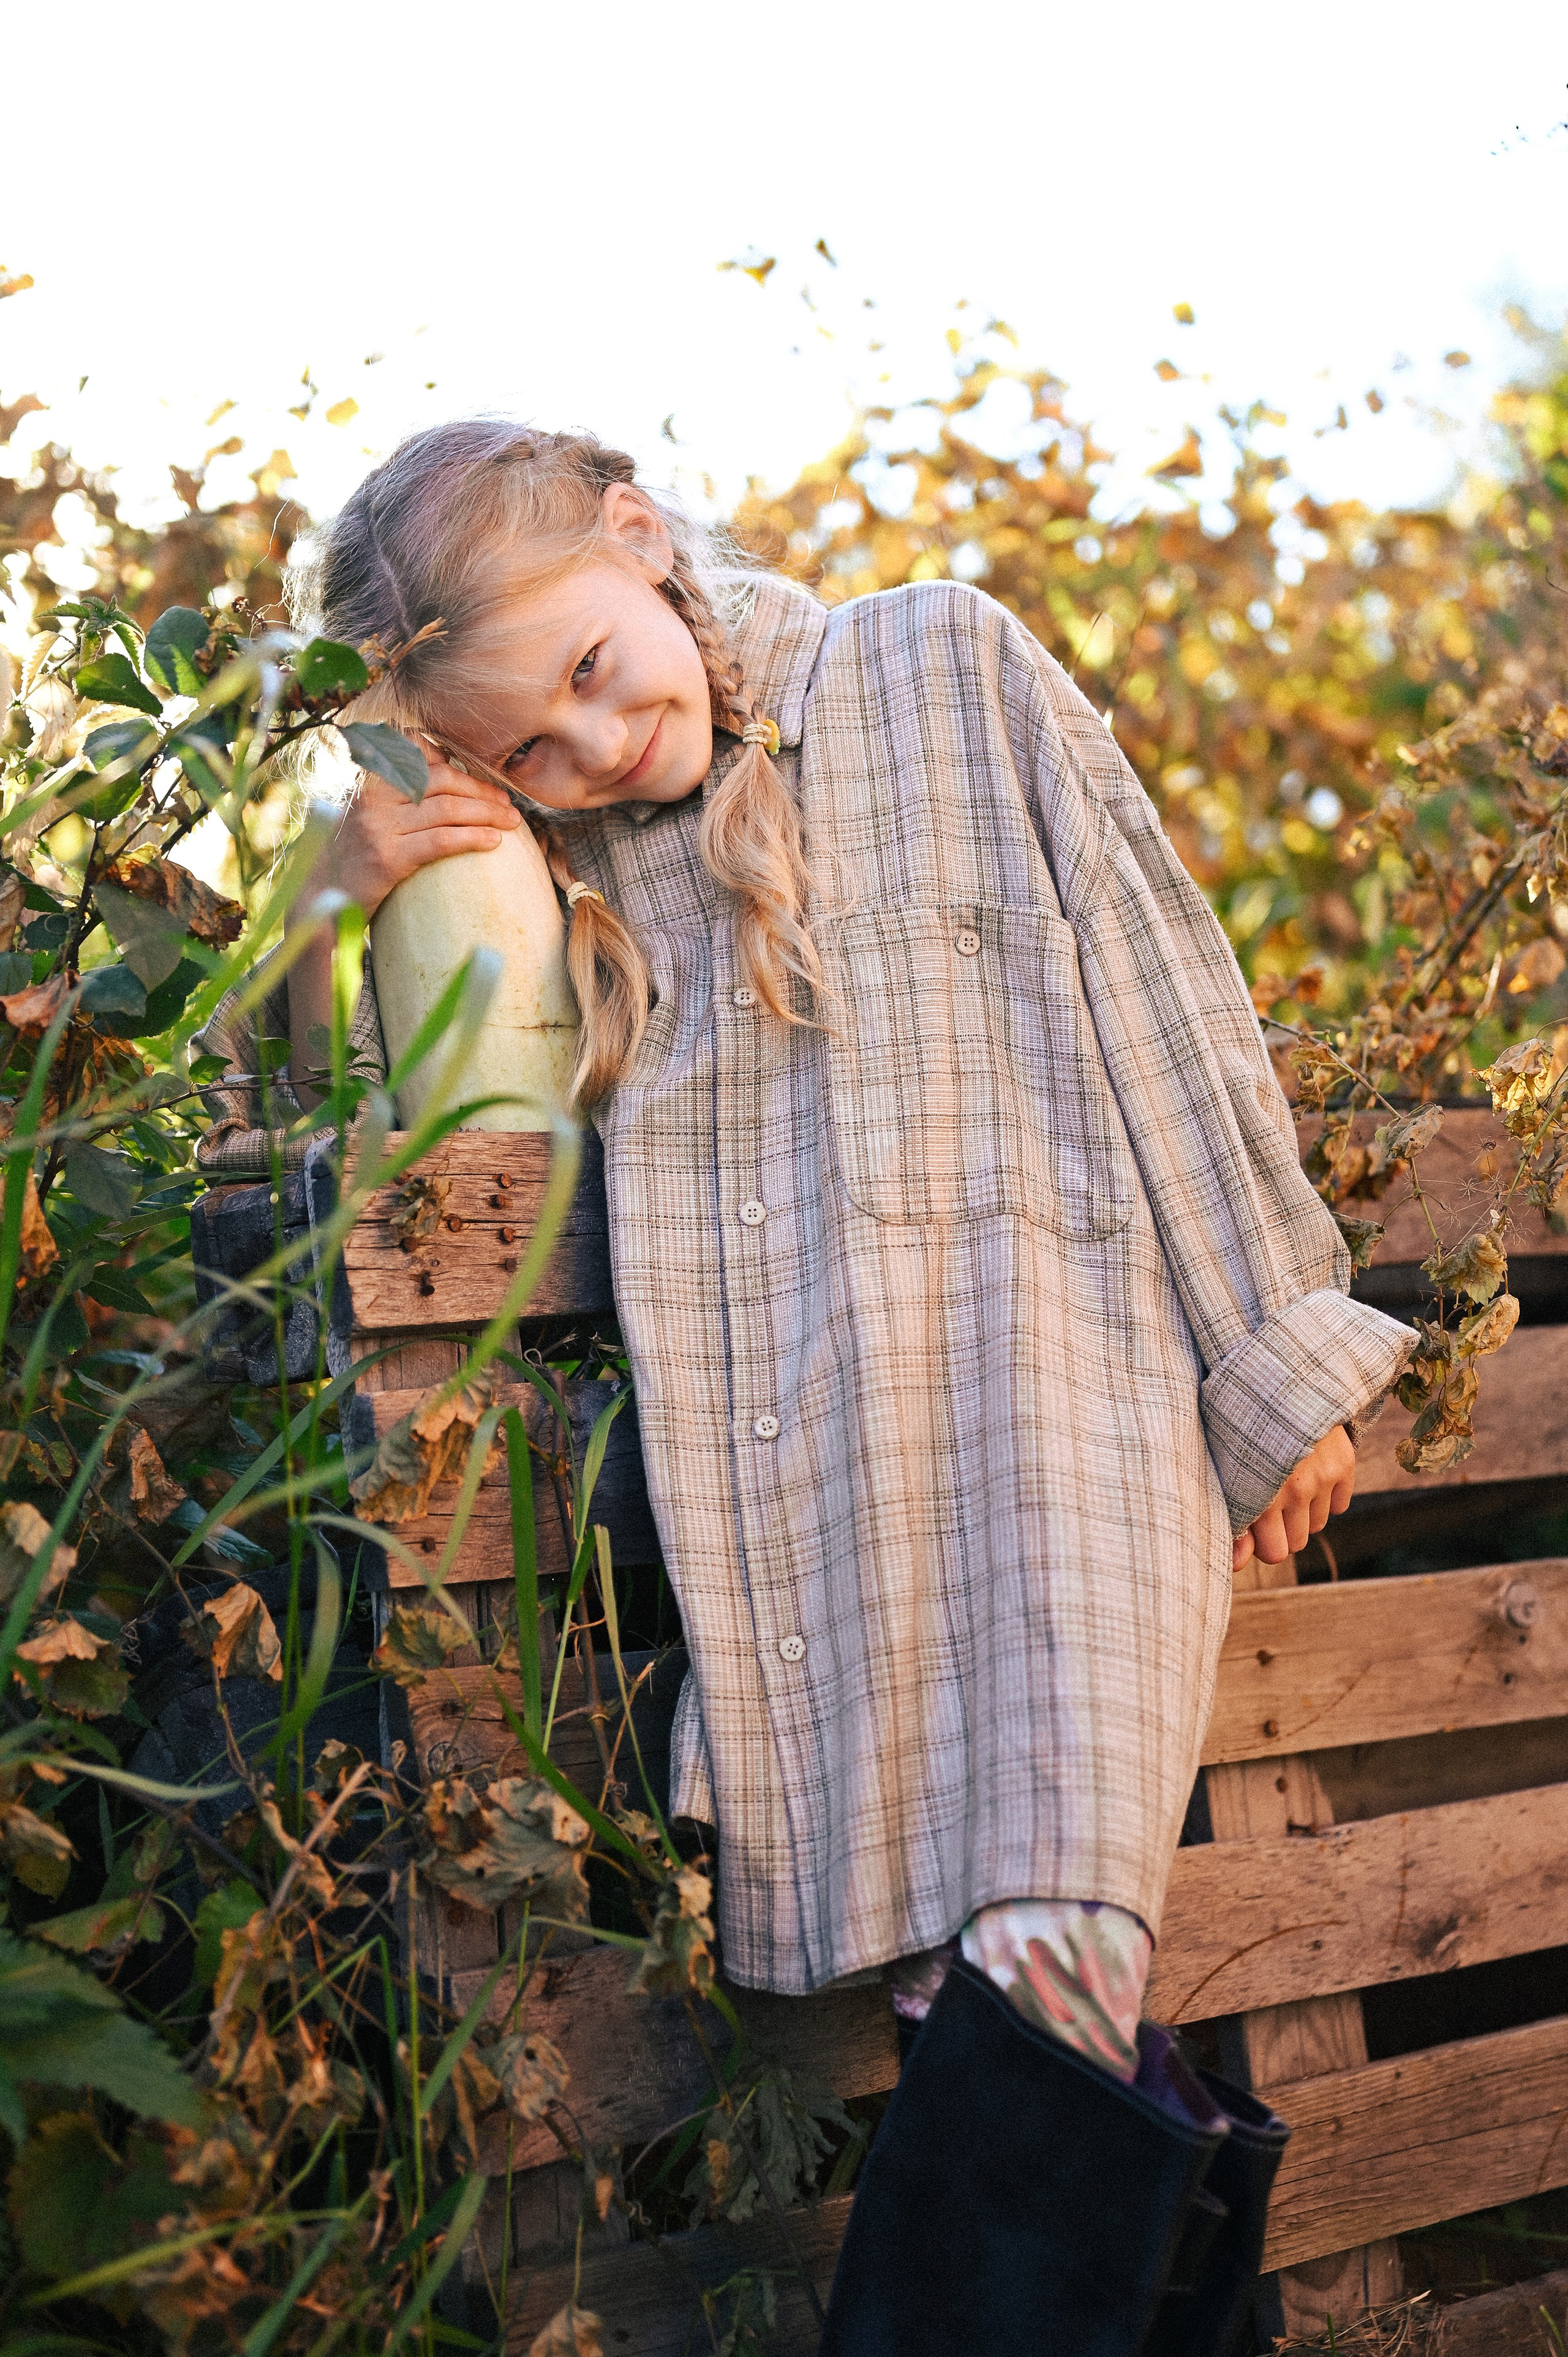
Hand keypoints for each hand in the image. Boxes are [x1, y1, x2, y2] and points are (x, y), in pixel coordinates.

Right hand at [297, 744, 523, 925]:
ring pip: (447, 809)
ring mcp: (378, 826)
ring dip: (486, 814)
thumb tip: (440, 769)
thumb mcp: (366, 815)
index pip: (418, 754)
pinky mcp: (387, 858)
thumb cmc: (351, 858)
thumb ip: (394, 793)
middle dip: (481, 791)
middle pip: (441, 780)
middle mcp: (373, 797)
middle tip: (507, 806)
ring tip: (510, 823)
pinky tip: (494, 843)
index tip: (484, 783)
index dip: (457, 765)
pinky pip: (441, 841)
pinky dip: (472, 838)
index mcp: (369, 781)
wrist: (320, 898)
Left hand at [1233, 1424, 1354, 1571]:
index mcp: (1260, 1492)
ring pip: (1316, 1525)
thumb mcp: (1221, 1466)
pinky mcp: (1343, 1461)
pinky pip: (1339, 1505)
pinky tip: (1306, 1473)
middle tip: (1264, 1501)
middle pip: (1295, 1543)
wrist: (1272, 1370)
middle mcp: (1297, 1488)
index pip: (1273, 1553)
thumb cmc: (1234, 1418)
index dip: (1258, 1542)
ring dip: (1300, 1513)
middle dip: (1277, 1530)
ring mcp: (1324, 1475)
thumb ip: (1231, 1516)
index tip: (1249, 1523)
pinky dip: (1324, 1496)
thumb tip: (1237, 1562)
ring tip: (1282, 1482)